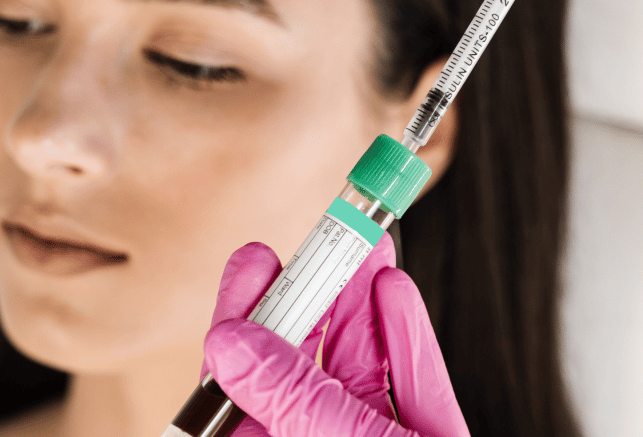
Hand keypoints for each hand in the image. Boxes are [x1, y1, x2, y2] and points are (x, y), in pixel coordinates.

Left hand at [202, 234, 469, 436]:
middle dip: (316, 299)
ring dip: (364, 305)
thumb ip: (293, 404)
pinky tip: (395, 293)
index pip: (241, 391)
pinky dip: (408, 342)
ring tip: (366, 246)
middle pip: (304, 369)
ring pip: (362, 372)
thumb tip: (229, 343)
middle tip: (321, 240)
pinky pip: (413, 393)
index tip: (254, 259)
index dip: (246, 319)